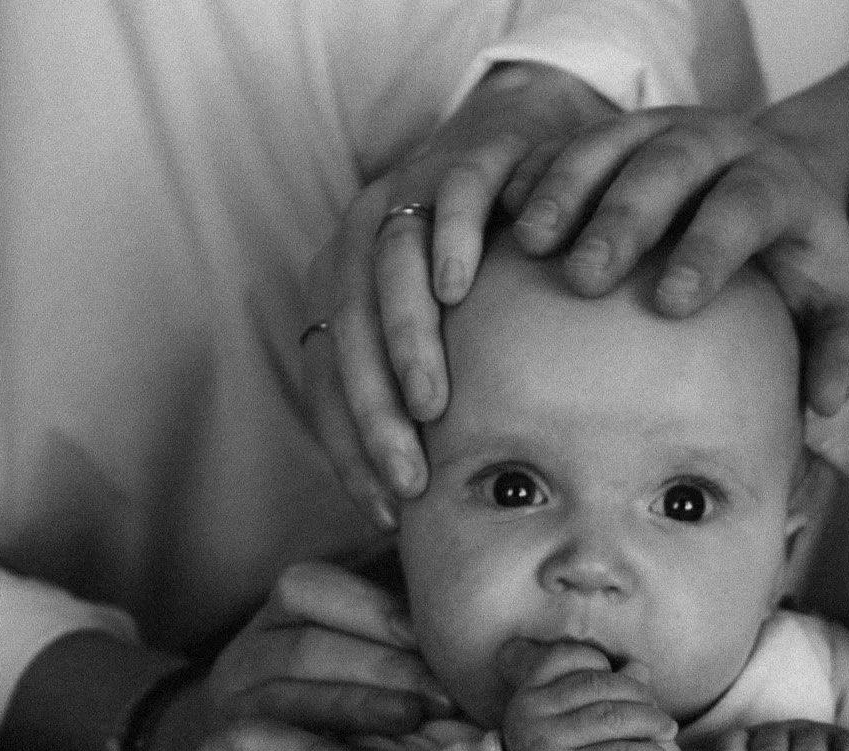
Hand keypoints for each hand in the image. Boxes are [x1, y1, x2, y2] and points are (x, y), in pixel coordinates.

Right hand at [148, 561, 449, 750]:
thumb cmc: (326, 730)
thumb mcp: (345, 677)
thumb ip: (390, 653)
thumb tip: (475, 639)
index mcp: (271, 626)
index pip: (307, 590)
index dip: (371, 609)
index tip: (432, 637)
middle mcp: (240, 663)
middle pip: (305, 648)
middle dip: (383, 667)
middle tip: (445, 695)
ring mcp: (223, 714)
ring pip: (284, 701)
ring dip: (357, 708)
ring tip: (413, 721)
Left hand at [302, 64, 615, 522]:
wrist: (520, 142)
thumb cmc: (486, 268)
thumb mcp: (445, 333)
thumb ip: (427, 394)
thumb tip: (423, 502)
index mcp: (342, 287)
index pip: (328, 377)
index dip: (348, 448)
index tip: (384, 510)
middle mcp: (360, 240)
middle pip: (350, 331)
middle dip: (375, 413)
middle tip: (410, 479)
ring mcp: (409, 192)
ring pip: (388, 268)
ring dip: (406, 340)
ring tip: (431, 403)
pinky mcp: (466, 156)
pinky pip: (451, 196)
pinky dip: (449, 239)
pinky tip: (458, 288)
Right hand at [501, 641, 676, 750]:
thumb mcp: (573, 727)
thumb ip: (601, 693)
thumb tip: (640, 665)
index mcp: (526, 696)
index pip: (566, 658)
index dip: (604, 667)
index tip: (628, 689)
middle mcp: (527, 715)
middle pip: (598, 685)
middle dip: (639, 696)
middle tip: (663, 717)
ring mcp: (544, 744)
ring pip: (612, 716)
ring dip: (651, 722)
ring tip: (667, 734)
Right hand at [504, 105, 848, 415]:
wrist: (767, 190)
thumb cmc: (796, 266)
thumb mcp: (833, 305)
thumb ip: (840, 350)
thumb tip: (826, 402)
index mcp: (771, 183)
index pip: (744, 204)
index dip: (709, 248)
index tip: (672, 302)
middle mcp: (714, 143)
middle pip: (668, 165)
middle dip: (624, 218)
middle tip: (586, 279)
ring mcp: (657, 131)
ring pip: (609, 144)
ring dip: (566, 191)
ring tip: (531, 246)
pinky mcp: (612, 136)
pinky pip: (565, 144)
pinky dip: (535, 177)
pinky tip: (504, 221)